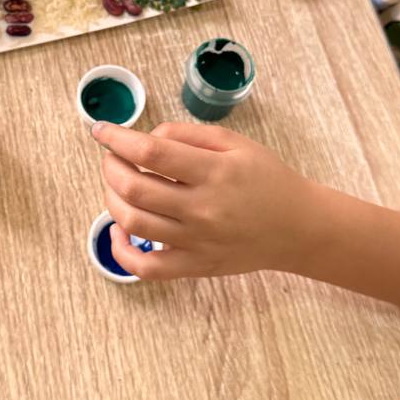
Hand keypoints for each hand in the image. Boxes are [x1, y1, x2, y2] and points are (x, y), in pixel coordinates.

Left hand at [91, 120, 318, 280]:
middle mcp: (203, 208)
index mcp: (215, 171)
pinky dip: (121, 252)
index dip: (117, 139)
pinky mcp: (195, 266)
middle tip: (112, 157)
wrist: (298, 228)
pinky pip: (146, 268)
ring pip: (133, 223)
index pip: (151, 152)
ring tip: (116, 186)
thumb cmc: (266, 179)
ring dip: (111, 200)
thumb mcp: (235, 142)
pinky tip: (119, 231)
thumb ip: (187, 134)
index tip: (102, 131)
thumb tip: (146, 138)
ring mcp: (197, 242)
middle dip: (111, 167)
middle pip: (135, 188)